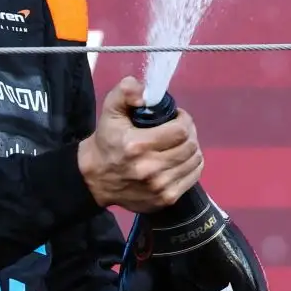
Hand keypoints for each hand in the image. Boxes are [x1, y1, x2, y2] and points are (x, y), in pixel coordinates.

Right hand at [77, 76, 203, 211]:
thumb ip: (125, 92)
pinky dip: (192, 165)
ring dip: (192, 148)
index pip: (180, 131)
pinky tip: (181, 159)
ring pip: (195, 161)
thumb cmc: (106, 141)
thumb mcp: (110, 111)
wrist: (95, 179)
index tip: (176, 116)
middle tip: (179, 129)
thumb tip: (144, 92)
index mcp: (137, 145)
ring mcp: (160, 186)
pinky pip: (193, 177)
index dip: (183, 119)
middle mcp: (150, 168)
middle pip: (190, 146)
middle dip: (189, 133)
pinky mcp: (165, 199)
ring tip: (180, 143)